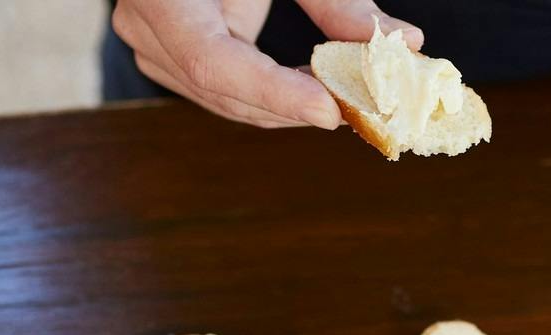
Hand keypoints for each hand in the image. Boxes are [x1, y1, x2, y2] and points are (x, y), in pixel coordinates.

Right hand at [111, 0, 422, 128]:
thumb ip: (337, 0)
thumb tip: (404, 42)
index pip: (213, 63)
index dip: (274, 93)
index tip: (330, 108)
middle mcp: (145, 25)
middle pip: (223, 91)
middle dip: (294, 106)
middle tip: (362, 106)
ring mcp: (149, 43)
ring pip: (224, 99)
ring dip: (287, 105)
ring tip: (345, 96)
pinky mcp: (165, 52)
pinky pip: (221, 89)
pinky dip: (270, 94)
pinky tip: (313, 87)